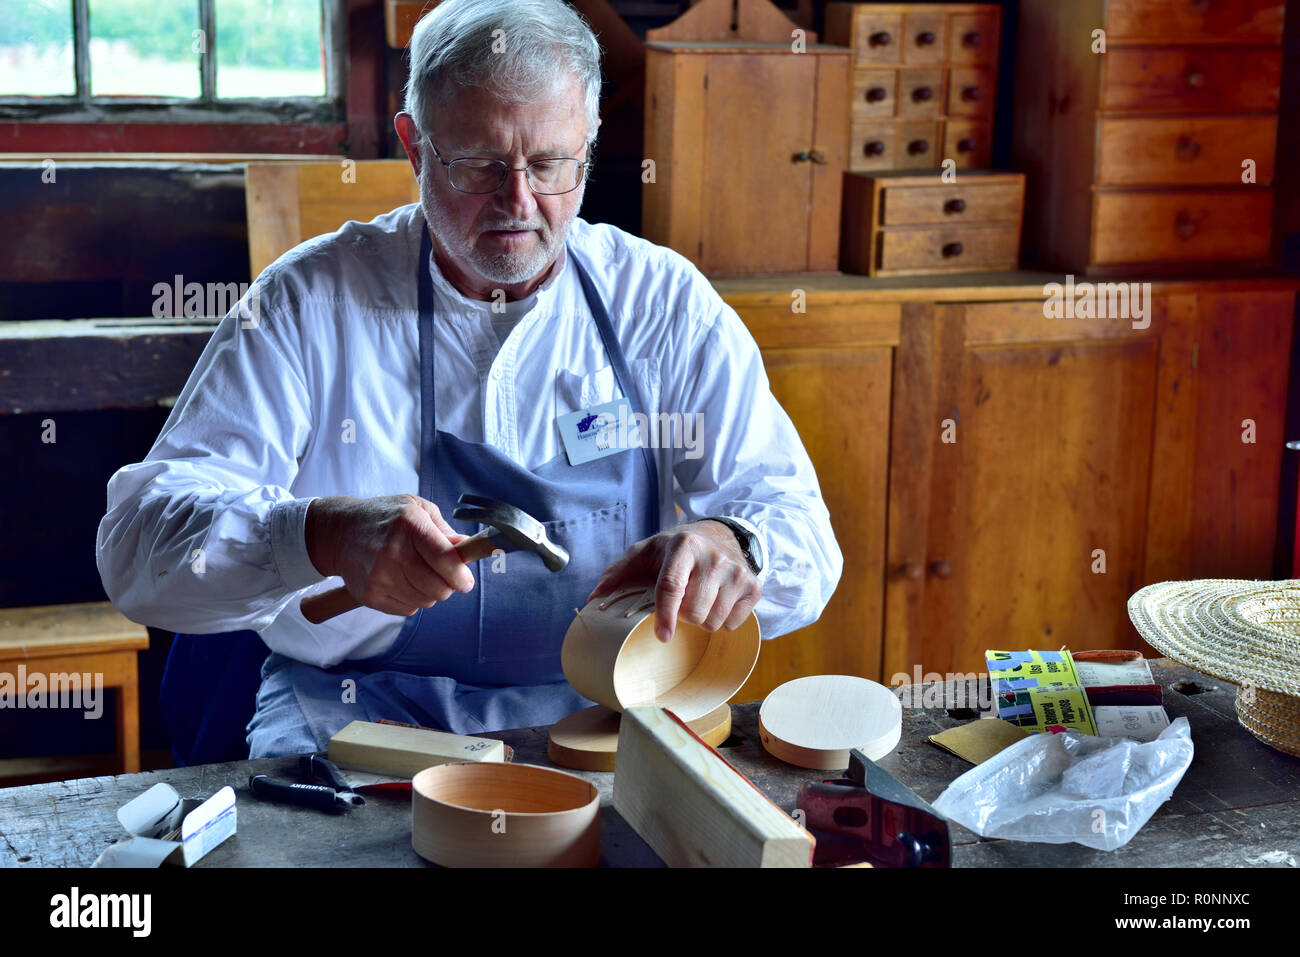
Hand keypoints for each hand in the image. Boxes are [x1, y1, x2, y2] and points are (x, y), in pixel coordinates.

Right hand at [305, 494, 473, 616]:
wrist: (339, 533)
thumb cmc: (386, 518)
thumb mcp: (417, 509)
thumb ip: (444, 530)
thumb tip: (466, 549)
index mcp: (409, 525)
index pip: (443, 559)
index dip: (460, 575)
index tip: (466, 582)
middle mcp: (393, 552)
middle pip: (438, 588)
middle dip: (448, 585)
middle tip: (443, 575)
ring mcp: (379, 576)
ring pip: (425, 601)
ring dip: (430, 592)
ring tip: (418, 574)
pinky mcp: (369, 595)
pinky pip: (407, 609)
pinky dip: (411, 599)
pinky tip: (401, 581)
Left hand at [587, 521, 760, 642]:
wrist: (721, 535)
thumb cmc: (676, 549)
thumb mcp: (645, 552)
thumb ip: (618, 573)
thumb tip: (594, 598)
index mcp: (684, 546)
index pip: (673, 587)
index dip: (665, 616)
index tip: (662, 637)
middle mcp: (714, 557)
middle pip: (694, 612)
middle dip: (683, 615)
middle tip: (682, 601)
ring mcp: (737, 572)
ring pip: (714, 621)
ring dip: (702, 619)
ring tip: (699, 599)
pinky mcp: (753, 586)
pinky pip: (733, 623)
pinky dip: (722, 619)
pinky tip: (718, 600)